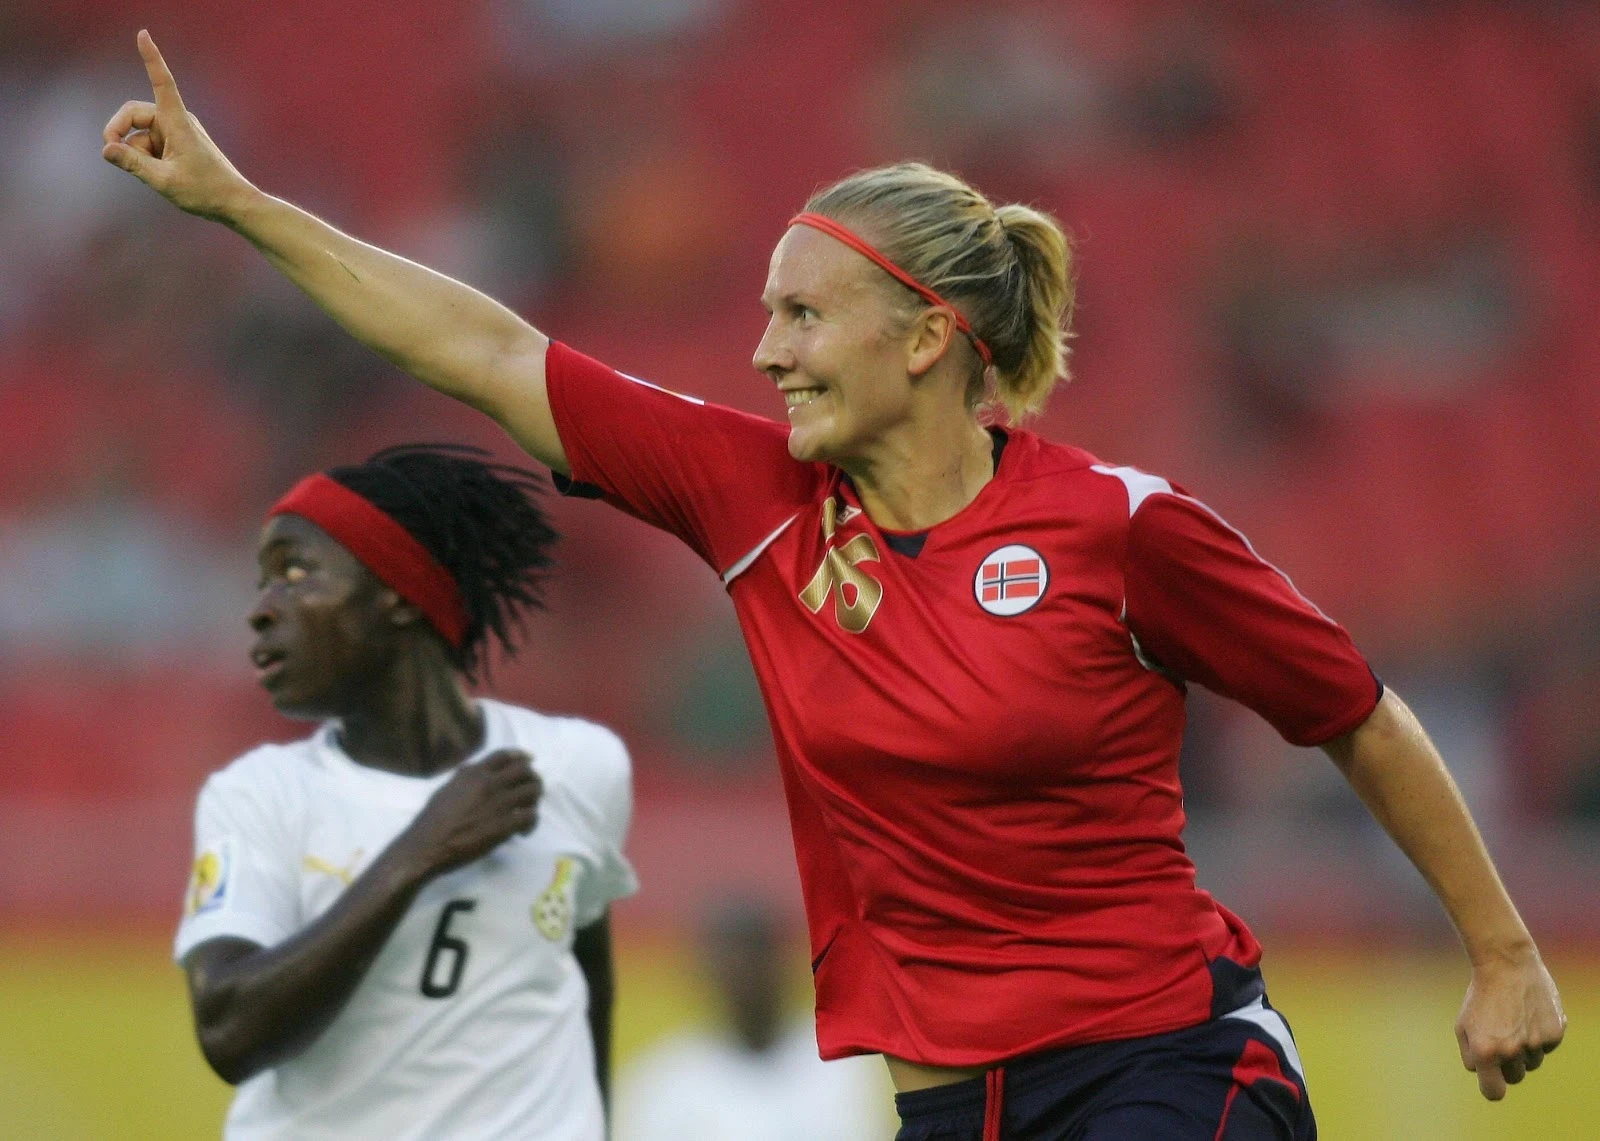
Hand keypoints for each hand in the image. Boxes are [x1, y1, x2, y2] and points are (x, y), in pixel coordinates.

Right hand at [102, 30, 254, 220]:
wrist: (233, 202)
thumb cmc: (205, 191)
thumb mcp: (165, 180)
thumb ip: (133, 164)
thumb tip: (105, 149)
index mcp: (178, 122)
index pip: (162, 83)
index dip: (151, 58)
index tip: (143, 34)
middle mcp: (176, 120)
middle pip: (132, 113)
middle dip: (117, 131)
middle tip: (109, 152)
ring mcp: (175, 131)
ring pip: (137, 134)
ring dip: (135, 152)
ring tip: (156, 174)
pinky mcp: (174, 142)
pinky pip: (147, 144)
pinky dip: (145, 158)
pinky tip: (160, 173)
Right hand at [397, 750, 542, 878]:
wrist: (429, 845)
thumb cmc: (432, 819)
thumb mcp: (446, 789)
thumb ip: (464, 777)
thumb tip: (474, 768)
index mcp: (474, 773)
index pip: (504, 755)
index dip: (520, 756)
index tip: (529, 760)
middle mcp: (490, 784)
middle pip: (525, 771)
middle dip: (532, 777)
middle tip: (533, 788)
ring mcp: (499, 804)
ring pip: (533, 791)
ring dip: (535, 799)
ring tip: (529, 809)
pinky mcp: (505, 825)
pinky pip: (531, 816)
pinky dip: (532, 822)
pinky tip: (524, 830)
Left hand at [1456, 949, 1565, 1099]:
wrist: (1506, 965)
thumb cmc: (1481, 997)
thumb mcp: (1463, 1026)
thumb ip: (1472, 1056)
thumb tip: (1488, 1077)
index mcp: (1485, 1051)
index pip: (1493, 1092)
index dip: (1492, 1086)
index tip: (1493, 1079)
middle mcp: (1511, 1050)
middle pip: (1514, 1077)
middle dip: (1507, 1064)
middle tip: (1501, 1038)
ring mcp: (1535, 1042)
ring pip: (1531, 1063)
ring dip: (1524, 1049)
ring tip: (1514, 1022)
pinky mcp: (1554, 1033)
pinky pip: (1547, 1048)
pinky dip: (1540, 1036)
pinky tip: (1530, 1015)